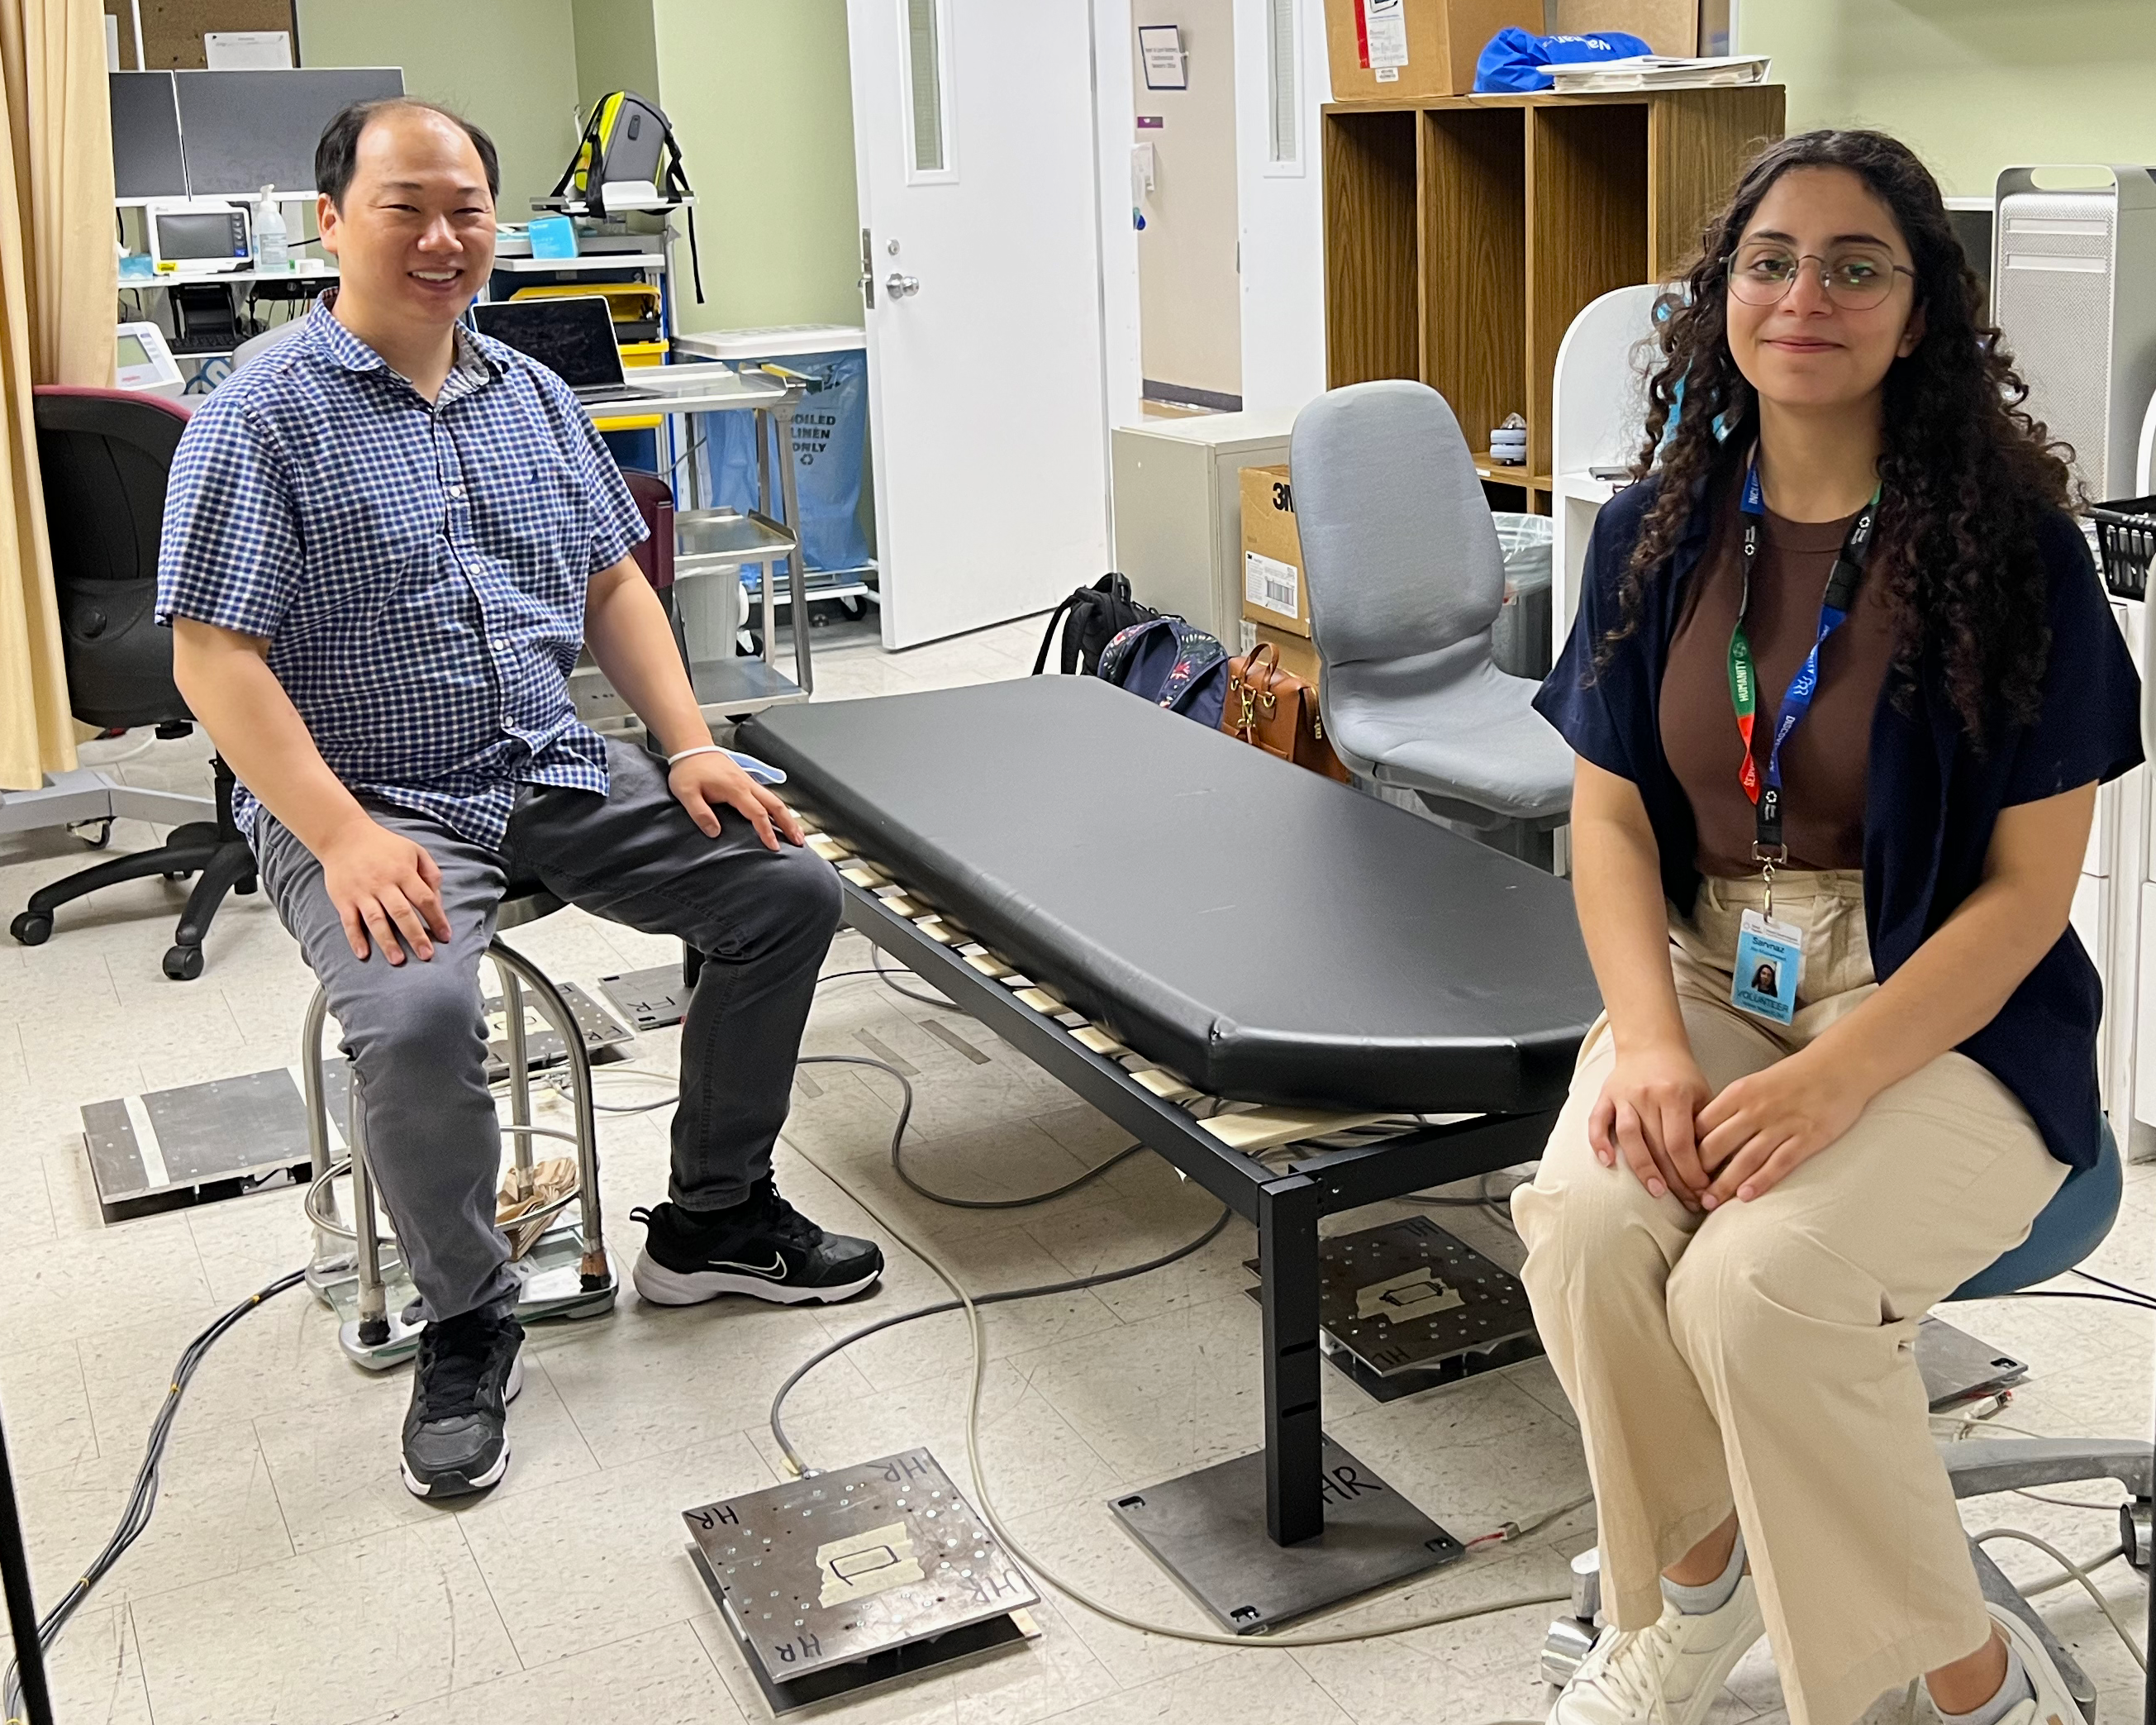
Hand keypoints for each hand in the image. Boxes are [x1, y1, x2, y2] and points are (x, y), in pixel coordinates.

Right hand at [320, 819, 450, 964]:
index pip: (424, 899)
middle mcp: (383, 884)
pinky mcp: (343, 899)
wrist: (343, 836)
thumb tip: (437, 899)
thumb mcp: (414, 851)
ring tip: (398, 960)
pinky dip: (355, 938)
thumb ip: (430, 873)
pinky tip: (363, 954)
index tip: (445, 936)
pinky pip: (349, 922)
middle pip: (402, 913)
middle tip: (426, 954)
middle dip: (415, 936)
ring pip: (376, 920)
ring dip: (387, 942)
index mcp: (403, 872)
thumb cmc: (383, 846)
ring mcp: (362, 892)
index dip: (437, 918)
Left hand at [669, 751, 803, 850]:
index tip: (773, 846)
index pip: (757, 813)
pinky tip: (780, 817)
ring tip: (796, 833)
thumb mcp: (687, 793)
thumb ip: (700, 813)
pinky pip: (768, 796)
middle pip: (776, 805)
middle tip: (799, 841)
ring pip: (774, 800)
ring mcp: (748, 782)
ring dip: (787, 817)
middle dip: (789, 824)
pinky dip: (778, 809)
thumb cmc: (689, 769)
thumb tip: (715, 832)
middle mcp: (747, 785)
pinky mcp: (746, 781)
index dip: (767, 831)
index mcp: (735, 789)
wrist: (691, 748)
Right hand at [1590, 1043, 1712, 1208]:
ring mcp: (1623, 1096)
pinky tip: (1607, 1162)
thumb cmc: (1680, 1073)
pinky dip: (1599, 1142)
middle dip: (1675, 1179)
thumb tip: (1714, 1167)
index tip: (1703, 1191)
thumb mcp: (1702, 1093)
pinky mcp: (1605, 1096)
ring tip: (1656, 1192)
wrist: (1650, 1043)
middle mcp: (1647, 1095)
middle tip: (1687, 1201)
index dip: (1691, 1172)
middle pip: (1658, 1146)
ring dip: (1642, 1168)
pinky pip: (1597, 1121)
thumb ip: (1704, 1126)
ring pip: (1629, 1138)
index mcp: (1674, 1094)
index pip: (1681, 1143)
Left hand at [1695, 1047, 1869, 1205]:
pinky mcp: (1807, 1138)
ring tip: (1710, 1203)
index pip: (1700, 1125)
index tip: (1678, 1168)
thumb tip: (1704, 1135)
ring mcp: (1782, 1124)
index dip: (1686, 1149)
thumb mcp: (1754, 1084)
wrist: (1840, 1066)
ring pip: (1745, 1159)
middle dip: (1699, 1172)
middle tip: (1689, 1193)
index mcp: (1738, 1093)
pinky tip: (1746, 1196)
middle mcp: (1755, 1109)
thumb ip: (1731, 1108)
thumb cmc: (1794, 1077)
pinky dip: (1761, 1181)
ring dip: (1725, 1184)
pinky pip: (1779, 1163)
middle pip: (1716, 1145)